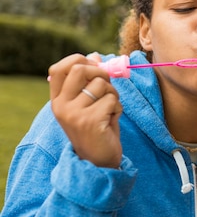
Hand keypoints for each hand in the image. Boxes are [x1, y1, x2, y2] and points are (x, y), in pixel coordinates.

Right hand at [48, 53, 122, 167]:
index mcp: (57, 100)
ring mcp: (74, 114)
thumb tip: (94, 55)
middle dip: (101, 73)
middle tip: (108, 87)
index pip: (58, 68)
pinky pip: (112, 100)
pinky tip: (111, 120)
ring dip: (113, 95)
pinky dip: (118, 107)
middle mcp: (61, 106)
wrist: (98, 161)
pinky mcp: (90, 121)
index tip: (94, 67)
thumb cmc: (97, 128)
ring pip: (101, 85)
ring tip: (110, 110)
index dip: (79, 61)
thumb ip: (88, 82)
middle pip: (80, 69)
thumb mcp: (88, 104)